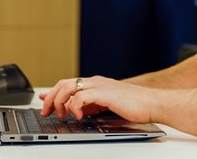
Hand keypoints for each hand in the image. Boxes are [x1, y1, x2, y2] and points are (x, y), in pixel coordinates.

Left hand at [39, 75, 155, 122]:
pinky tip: (78, 115)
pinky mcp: (105, 93)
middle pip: (65, 83)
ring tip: (62, 115)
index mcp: (96, 83)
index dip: (54, 92)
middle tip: (47, 112)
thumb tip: (80, 110)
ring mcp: (100, 86)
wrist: (152, 103)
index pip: (69, 83)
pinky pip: (82, 96)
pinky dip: (75, 106)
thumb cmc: (135, 105)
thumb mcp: (108, 105)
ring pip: (70, 87)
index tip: (44, 100)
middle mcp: (96, 81)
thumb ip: (93, 105)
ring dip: (61, 102)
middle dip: (52, 98)